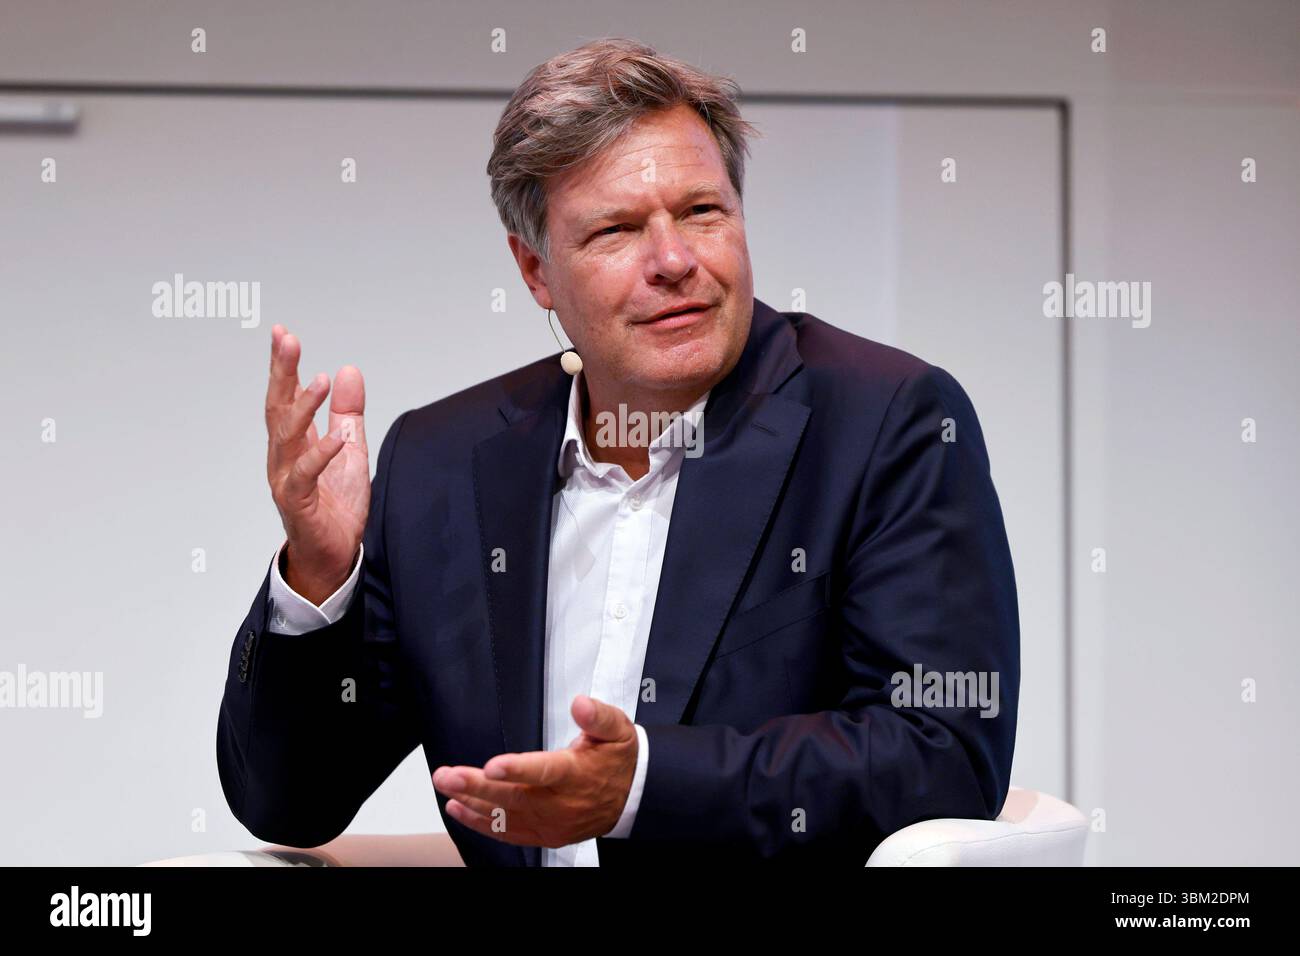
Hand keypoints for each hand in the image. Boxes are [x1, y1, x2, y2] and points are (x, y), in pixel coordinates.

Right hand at [264, 324, 369, 604]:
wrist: (333, 555)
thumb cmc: (334, 505)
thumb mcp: (349, 449)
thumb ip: (348, 412)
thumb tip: (350, 371)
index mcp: (293, 442)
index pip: (284, 396)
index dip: (283, 365)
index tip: (282, 333)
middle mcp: (283, 457)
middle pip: (277, 408)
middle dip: (281, 373)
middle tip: (285, 340)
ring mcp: (286, 479)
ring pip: (288, 437)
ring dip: (303, 407)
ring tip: (320, 380)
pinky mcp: (298, 502)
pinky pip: (307, 475)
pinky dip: (321, 455)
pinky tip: (335, 438)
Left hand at [431, 696, 638, 847]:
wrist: (634, 797)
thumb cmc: (619, 759)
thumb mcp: (618, 730)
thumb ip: (598, 716)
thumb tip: (580, 704)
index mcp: (577, 774)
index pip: (544, 771)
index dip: (517, 770)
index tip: (492, 766)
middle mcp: (562, 803)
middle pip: (514, 797)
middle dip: (476, 787)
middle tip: (447, 776)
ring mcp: (552, 823)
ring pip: (506, 817)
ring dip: (471, 803)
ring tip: (445, 787)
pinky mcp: (545, 834)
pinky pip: (509, 833)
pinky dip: (481, 824)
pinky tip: (459, 810)